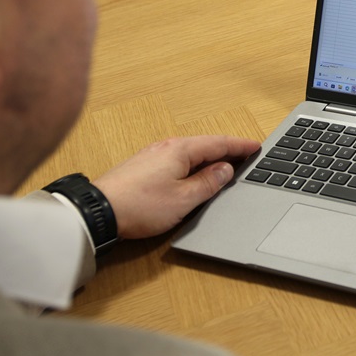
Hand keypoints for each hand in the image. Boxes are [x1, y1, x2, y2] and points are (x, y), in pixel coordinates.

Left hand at [93, 134, 260, 238]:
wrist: (98, 212)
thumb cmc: (140, 205)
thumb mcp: (184, 199)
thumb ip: (208, 183)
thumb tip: (225, 170)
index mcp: (181, 150)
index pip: (219, 143)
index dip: (240, 145)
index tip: (257, 146)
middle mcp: (167, 147)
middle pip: (205, 145)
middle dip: (227, 150)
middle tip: (247, 155)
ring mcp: (153, 155)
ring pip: (190, 152)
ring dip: (210, 158)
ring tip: (225, 165)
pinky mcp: (143, 167)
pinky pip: (177, 159)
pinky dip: (193, 163)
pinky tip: (195, 173)